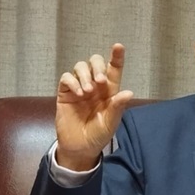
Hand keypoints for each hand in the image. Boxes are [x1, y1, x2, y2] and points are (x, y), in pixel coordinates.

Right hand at [55, 43, 133, 170]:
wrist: (80, 148)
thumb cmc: (98, 135)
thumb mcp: (111, 123)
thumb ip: (117, 107)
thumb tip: (128, 92)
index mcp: (109, 91)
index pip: (114, 69)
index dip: (116, 57)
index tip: (118, 46)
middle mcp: (95, 85)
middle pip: (95, 62)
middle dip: (97, 66)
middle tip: (100, 81)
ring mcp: (79, 88)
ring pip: (80, 67)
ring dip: (85, 75)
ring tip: (88, 91)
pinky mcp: (65, 93)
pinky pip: (66, 78)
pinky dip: (72, 82)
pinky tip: (78, 94)